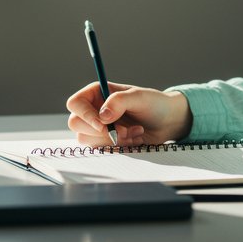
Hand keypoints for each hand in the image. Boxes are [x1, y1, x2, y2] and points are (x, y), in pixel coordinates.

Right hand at [66, 81, 192, 146]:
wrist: (167, 122)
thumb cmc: (154, 103)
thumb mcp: (139, 97)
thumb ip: (119, 102)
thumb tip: (102, 116)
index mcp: (97, 93)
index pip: (75, 103)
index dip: (85, 115)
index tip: (103, 125)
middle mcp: (94, 109)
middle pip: (76, 124)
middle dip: (101, 131)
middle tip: (124, 130)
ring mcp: (98, 127)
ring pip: (87, 139)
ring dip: (112, 139)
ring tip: (134, 132)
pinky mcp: (105, 141)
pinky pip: (101, 149)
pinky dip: (118, 147)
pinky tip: (134, 139)